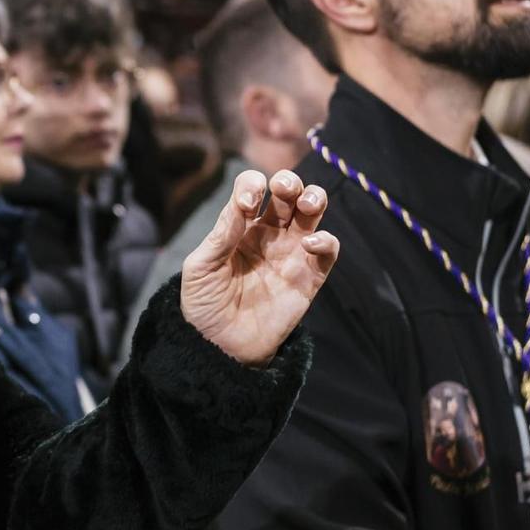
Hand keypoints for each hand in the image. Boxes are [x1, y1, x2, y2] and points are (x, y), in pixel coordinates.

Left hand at [179, 169, 336, 364]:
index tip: (246, 202)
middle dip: (290, 181)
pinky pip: (328, 251)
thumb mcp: (201, 267)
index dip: (252, 185)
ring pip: (313, 213)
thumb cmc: (204, 305)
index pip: (252, 188)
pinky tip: (308, 244)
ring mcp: (290, 254)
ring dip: (315, 198)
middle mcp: (269, 234)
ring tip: (306, 204)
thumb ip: (222, 234)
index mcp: (240, 227)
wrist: (219, 347)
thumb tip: (244, 202)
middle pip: (289, 193)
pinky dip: (326, 240)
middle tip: (284, 188)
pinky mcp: (308, 278)